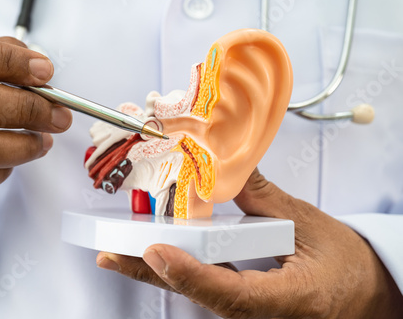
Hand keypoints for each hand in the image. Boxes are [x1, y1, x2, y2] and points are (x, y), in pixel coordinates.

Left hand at [97, 169, 402, 317]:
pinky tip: (152, 256)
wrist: (364, 296)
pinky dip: (176, 270)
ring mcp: (248, 311)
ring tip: (117, 253)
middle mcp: (259, 313)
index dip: (191, 274)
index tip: (156, 252)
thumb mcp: (312, 227)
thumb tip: (228, 170)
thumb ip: (266, 200)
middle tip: (111, 255)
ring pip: (195, 293)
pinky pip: (203, 288)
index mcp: (286, 298)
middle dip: (152, 274)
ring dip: (156, 272)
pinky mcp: (241, 303)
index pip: (232, 293)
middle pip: (198, 294)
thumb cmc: (347, 267)